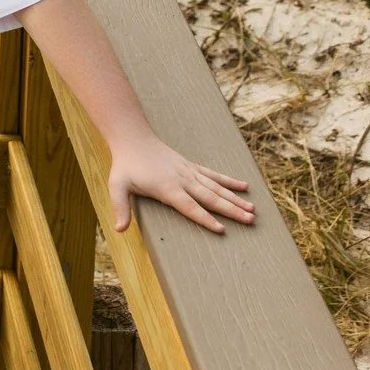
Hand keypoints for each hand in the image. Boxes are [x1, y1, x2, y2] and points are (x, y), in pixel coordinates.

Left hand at [108, 133, 253, 234]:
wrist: (133, 138)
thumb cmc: (125, 165)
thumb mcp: (117, 186)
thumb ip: (120, 208)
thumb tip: (119, 230)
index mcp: (167, 188)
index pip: (189, 207)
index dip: (204, 218)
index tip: (222, 229)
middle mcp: (183, 180)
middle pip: (210, 198)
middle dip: (231, 210)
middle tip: (250, 221)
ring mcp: (189, 172)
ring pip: (216, 187)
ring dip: (235, 199)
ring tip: (252, 209)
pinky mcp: (191, 166)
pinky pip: (213, 174)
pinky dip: (228, 181)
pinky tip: (244, 186)